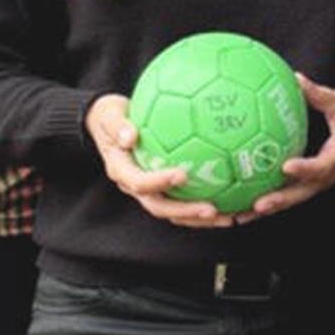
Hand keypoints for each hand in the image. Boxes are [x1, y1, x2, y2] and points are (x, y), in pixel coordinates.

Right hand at [86, 94, 235, 228]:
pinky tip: (228, 202)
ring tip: (227, 217)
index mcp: (121, 171)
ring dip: (198, 217)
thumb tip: (130, 135)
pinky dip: (202, 205)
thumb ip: (119, 125)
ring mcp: (148, 191)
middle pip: (160, 207)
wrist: (106, 126)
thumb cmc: (110, 118)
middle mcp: (134, 186)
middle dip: (185, 211)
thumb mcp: (109, 116)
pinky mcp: (159, 189)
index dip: (159, 182)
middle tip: (211, 209)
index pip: (139, 183)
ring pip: (173, 212)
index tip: (182, 175)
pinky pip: (181, 201)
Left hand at [244, 75, 334, 218]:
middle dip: (279, 201)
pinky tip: (241, 206)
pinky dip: (267, 203)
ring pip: (291, 200)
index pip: (321, 167)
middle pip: (301, 194)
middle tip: (256, 205)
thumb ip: (320, 95)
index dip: (305, 168)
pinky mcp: (310, 185)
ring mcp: (318, 184)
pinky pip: (288, 196)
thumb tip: (296, 78)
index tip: (286, 166)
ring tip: (239, 216)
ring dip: (267, 209)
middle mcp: (327, 176)